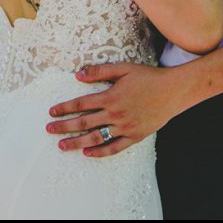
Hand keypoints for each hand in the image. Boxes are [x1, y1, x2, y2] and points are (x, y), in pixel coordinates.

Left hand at [45, 63, 188, 157]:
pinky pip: (115, 147)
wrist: (174, 91)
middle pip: (84, 122)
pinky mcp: (135, 136)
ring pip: (96, 137)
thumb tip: (78, 75)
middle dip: (64, 126)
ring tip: (62, 145)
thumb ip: (100, 71)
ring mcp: (125, 127)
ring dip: (77, 142)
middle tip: (49, 130)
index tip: (51, 112)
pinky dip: (101, 152)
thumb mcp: (123, 68)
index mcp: (110, 96)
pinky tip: (88, 153)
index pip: (81, 104)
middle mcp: (115, 114)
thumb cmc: (148, 77)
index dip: (64, 108)